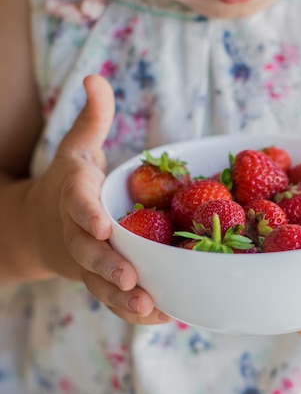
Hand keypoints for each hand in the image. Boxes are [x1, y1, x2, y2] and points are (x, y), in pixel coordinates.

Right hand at [32, 74, 170, 324]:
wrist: (40, 226)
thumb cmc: (69, 183)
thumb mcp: (77, 147)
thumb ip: (91, 118)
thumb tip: (95, 77)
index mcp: (73, 197)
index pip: (76, 204)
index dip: (86, 214)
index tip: (100, 225)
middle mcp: (77, 232)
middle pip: (88, 252)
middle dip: (106, 265)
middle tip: (129, 278)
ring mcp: (86, 261)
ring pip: (101, 283)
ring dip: (123, 299)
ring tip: (149, 307)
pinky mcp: (98, 280)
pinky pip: (115, 298)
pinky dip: (135, 310)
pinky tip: (166, 316)